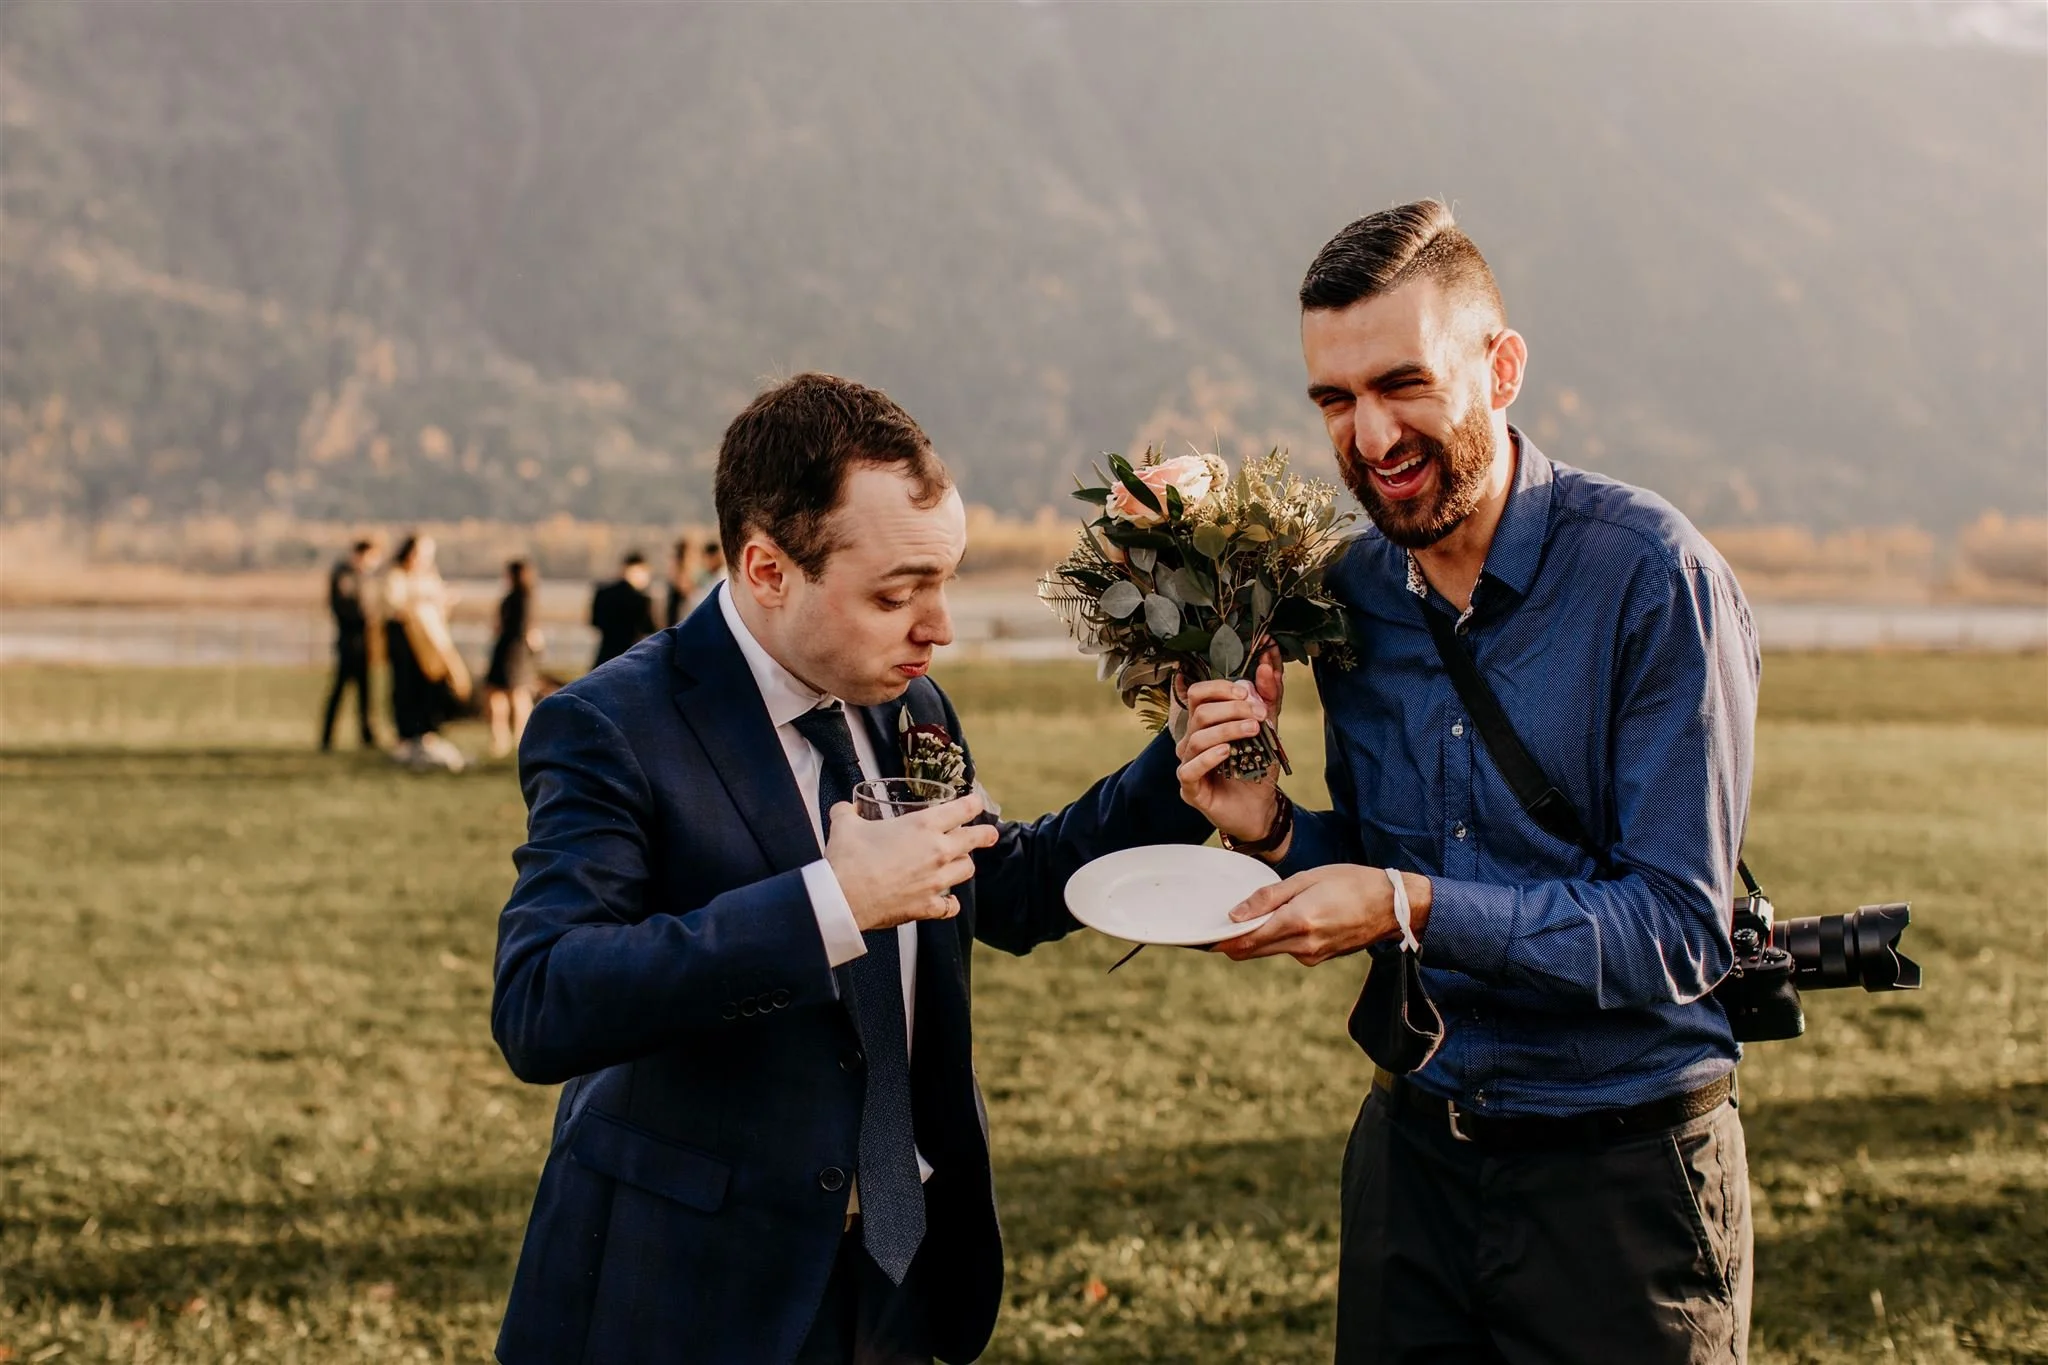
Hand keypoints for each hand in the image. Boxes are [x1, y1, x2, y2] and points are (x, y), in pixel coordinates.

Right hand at [825, 792, 998, 931]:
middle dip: (985, 835)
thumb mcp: (845, 825)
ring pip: (966, 870)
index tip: (976, 803)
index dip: (973, 804)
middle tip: (990, 834)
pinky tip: (948, 902)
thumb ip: (848, 813)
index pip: (961, 809)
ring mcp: (936, 881)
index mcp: (923, 825)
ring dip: (964, 865)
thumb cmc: (848, 860)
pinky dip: (950, 903)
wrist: (843, 897)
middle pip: (974, 840)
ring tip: (961, 864)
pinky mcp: (928, 906)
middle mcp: (937, 852)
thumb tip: (844, 808)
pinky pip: (950, 905)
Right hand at [1174, 648, 1285, 850]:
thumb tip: (1269, 664)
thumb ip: (1269, 697)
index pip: (1198, 693)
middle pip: (1200, 713)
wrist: (1260, 807)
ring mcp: (1188, 764)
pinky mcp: (1190, 788)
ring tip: (1253, 730)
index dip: (1221, 688)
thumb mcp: (1268, 729)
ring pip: (1197, 738)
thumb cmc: (1257, 767)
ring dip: (1228, 729)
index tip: (1248, 692)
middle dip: (1232, 709)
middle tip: (1259, 716)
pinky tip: (1228, 752)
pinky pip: (1190, 768)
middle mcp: (1191, 740)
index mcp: (1204, 723)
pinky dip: (1209, 757)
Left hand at [1215, 864, 1430, 965]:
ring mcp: (1312, 956)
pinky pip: (1289, 949)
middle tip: (1218, 924)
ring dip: (1258, 937)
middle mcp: (1302, 946)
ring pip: (1270, 951)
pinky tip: (1287, 918)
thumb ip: (1269, 897)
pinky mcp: (1319, 958)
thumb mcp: (1307, 879)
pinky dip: (1279, 937)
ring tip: (1258, 913)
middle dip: (1234, 940)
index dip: (1221, 941)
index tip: (1203, 934)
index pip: (1246, 941)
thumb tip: (1235, 914)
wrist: (1393, 906)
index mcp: (1297, 922)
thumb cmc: (1351, 882)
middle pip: (1252, 951)